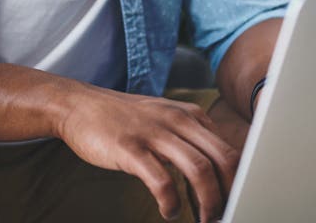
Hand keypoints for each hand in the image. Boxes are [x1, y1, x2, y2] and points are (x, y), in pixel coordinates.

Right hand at [57, 86, 239, 221]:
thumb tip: (215, 170)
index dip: (238, 180)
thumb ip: (188, 135)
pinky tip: (168, 211)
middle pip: (223, 159)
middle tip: (224, 214)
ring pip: (199, 170)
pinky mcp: (130, 148)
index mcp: (188, 114)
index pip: (229, 149)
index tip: (235, 200)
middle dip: (230, 193)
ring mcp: (153, 133)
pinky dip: (171, 202)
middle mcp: (176, 120)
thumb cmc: (119, 117)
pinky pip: (162, 181)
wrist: (76, 105)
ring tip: (204, 219)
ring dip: (207, 202)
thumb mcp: (162, 116)